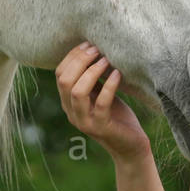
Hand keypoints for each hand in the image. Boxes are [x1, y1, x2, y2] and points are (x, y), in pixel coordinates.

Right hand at [55, 42, 150, 163]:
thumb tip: (92, 48)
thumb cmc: (116, 116)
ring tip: (107, 60)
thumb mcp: (100, 94)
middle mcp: (71, 112)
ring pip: (77, 92)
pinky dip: (109, 85)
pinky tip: (118, 74)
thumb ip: (91, 78)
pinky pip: (102, 103)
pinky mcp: (101, 128)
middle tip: (98, 49)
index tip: (89, 44)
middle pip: (65, 80)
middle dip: (80, 60)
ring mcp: (85, 121)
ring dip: (92, 71)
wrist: (130, 146)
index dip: (72, 56)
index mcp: (68, 102)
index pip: (59, 74)